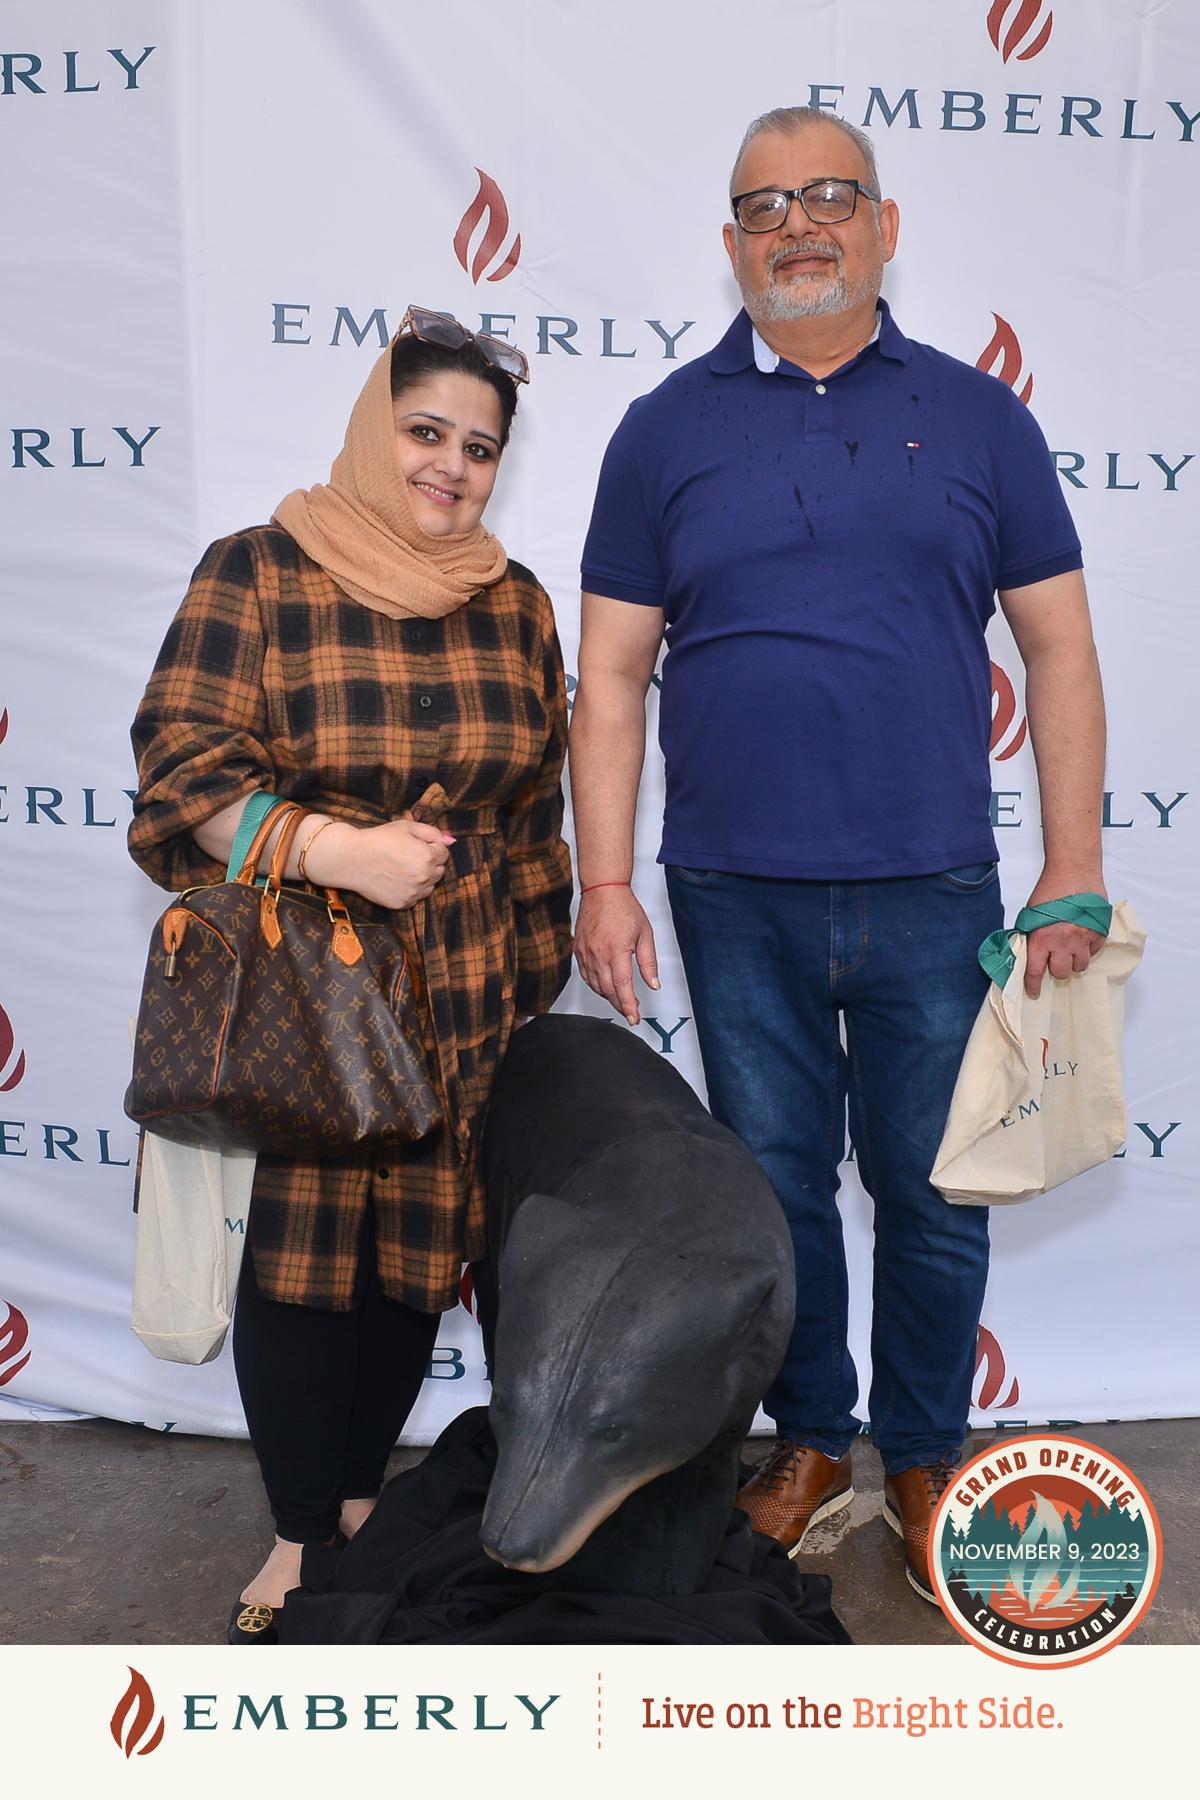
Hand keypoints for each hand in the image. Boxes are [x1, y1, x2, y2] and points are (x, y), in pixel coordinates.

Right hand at [303, 818, 453, 909]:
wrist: (351, 859)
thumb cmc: (378, 839)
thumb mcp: (406, 827)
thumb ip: (432, 833)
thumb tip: (451, 841)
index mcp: (426, 856)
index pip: (444, 853)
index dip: (431, 846)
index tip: (416, 844)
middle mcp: (423, 877)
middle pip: (440, 870)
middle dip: (429, 862)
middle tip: (408, 854)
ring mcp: (413, 893)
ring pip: (430, 885)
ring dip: (422, 877)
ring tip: (402, 867)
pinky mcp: (402, 904)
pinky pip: (416, 896)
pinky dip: (411, 889)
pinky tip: (395, 879)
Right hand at [573, 887, 658, 1024]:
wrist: (602, 891)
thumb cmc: (624, 908)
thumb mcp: (645, 935)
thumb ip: (649, 963)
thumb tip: (653, 984)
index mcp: (616, 951)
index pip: (622, 987)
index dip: (628, 1007)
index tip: (634, 1018)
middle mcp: (598, 954)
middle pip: (608, 990)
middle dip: (620, 1005)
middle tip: (631, 1012)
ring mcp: (585, 953)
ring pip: (596, 985)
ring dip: (609, 996)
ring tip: (622, 999)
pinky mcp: (578, 951)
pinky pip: (586, 976)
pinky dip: (596, 985)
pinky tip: (606, 986)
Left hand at [1023, 871, 1107, 998]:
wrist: (1074, 871)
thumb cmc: (1049, 889)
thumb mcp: (1031, 914)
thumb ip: (1030, 935)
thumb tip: (1027, 951)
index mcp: (1041, 939)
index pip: (1035, 972)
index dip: (1033, 985)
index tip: (1033, 993)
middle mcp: (1063, 943)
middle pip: (1061, 973)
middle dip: (1057, 970)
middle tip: (1055, 960)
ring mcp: (1083, 939)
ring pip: (1080, 966)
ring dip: (1074, 961)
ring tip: (1070, 951)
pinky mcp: (1099, 933)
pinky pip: (1094, 951)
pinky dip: (1088, 949)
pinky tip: (1083, 938)